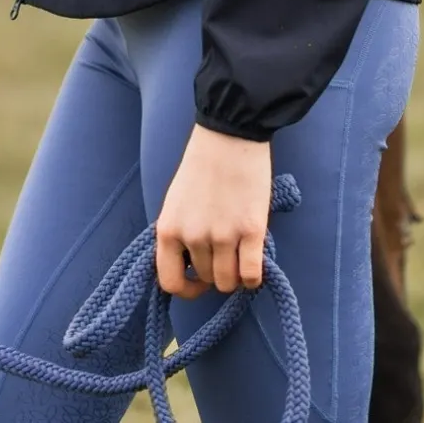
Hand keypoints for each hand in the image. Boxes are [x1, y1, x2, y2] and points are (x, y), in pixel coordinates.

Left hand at [155, 125, 271, 298]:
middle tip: (225, 252)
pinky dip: (254, 276)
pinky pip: (251, 275)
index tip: (197, 281)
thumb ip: (180, 233)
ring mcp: (222, 235)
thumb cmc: (203, 164)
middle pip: (206, 280)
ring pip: (228, 281)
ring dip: (235, 274)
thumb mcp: (176, 201)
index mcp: (168, 228)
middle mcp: (192, 237)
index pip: (170, 283)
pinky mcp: (251, 231)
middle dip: (216, 271)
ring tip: (240, 254)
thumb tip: (189, 267)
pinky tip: (255, 260)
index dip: (186, 289)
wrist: (230, 134)